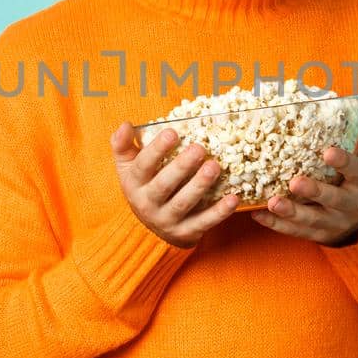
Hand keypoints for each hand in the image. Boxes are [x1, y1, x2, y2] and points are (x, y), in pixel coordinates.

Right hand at [110, 123, 239, 248]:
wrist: (150, 229)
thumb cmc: (144, 186)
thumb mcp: (128, 167)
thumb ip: (123, 145)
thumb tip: (125, 124)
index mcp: (134, 184)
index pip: (143, 166)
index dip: (157, 150)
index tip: (173, 132)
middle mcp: (147, 204)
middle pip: (164, 185)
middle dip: (182, 166)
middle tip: (199, 148)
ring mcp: (167, 220)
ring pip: (184, 203)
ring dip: (200, 185)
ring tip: (215, 167)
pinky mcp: (186, 233)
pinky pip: (203, 222)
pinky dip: (219, 212)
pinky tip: (233, 198)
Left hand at [253, 87, 357, 245]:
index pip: (356, 170)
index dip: (343, 162)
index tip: (328, 151)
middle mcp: (349, 204)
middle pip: (333, 199)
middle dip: (315, 192)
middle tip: (296, 183)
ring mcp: (331, 221)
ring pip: (312, 219)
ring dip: (291, 212)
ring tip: (273, 201)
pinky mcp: (315, 233)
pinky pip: (294, 231)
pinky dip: (276, 224)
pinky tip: (258, 214)